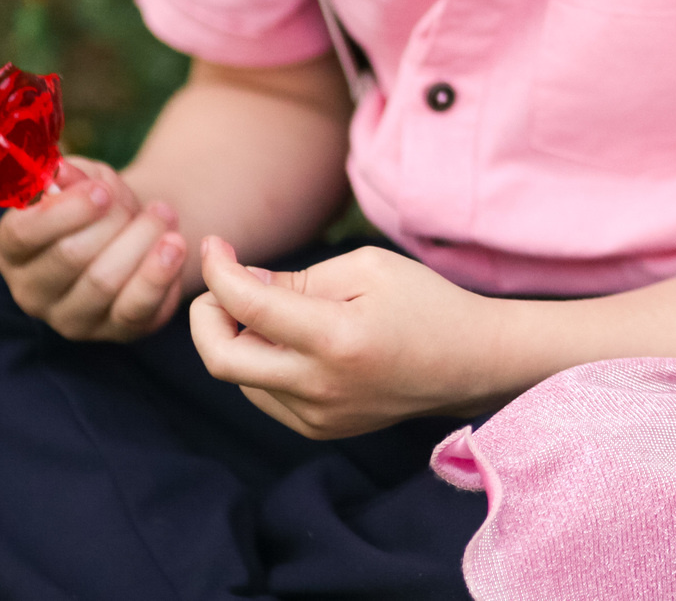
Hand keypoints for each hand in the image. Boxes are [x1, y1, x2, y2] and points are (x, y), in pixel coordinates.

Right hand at [0, 158, 188, 342]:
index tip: (102, 191)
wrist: (136, 230)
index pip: (22, 235)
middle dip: (112, 221)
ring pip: (103, 282)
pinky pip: (135, 308)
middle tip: (139, 202)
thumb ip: (70, 174)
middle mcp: (31, 292)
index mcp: (11, 250)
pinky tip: (175, 245)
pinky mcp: (115, 331)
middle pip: (69, 256)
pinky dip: (159, 274)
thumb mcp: (84, 178)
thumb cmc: (101, 201)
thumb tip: (61, 174)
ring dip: (140, 241)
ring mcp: (72, 318)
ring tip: (164, 214)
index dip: (65, 211)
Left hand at [187, 236, 504, 438]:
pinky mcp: (320, 429)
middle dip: (205, 315)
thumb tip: (239, 284)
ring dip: (237, 337)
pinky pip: (265, 395)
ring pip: (239, 378)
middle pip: (221, 358)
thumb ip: (298, 279)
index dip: (218, 271)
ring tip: (268, 308)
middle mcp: (321, 387)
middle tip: (219, 287)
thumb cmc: (425, 303)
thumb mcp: (368, 269)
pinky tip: (290, 340)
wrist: (470, 364)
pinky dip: (260, 363)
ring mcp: (319, 416)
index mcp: (336, 339)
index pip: (247, 306)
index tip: (214, 246)